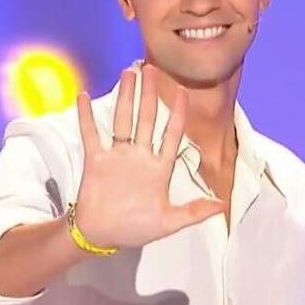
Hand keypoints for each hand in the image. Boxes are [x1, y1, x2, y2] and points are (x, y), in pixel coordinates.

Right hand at [74, 63, 225, 248]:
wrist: (102, 236)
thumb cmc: (135, 229)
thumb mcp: (168, 222)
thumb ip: (193, 212)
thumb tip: (221, 206)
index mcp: (159, 168)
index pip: (171, 135)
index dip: (177, 114)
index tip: (183, 91)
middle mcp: (139, 157)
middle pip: (146, 119)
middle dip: (150, 94)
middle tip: (151, 69)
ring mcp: (117, 156)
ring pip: (122, 120)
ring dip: (125, 97)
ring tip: (128, 73)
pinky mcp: (96, 160)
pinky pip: (91, 134)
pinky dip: (86, 116)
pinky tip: (82, 96)